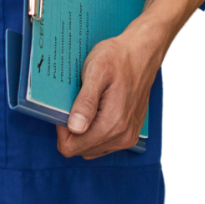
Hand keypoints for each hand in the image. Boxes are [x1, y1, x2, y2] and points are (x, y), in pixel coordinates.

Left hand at [56, 31, 155, 159]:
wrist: (142, 54)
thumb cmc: (118, 58)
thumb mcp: (96, 71)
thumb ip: (85, 101)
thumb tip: (74, 127)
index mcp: (112, 123)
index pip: (72, 147)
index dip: (62, 129)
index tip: (64, 108)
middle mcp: (122, 137)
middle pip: (81, 150)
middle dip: (72, 130)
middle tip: (76, 102)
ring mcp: (128, 137)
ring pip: (91, 149)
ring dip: (84, 132)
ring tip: (87, 104)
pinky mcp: (130, 134)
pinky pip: (104, 144)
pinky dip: (95, 131)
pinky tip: (97, 110)